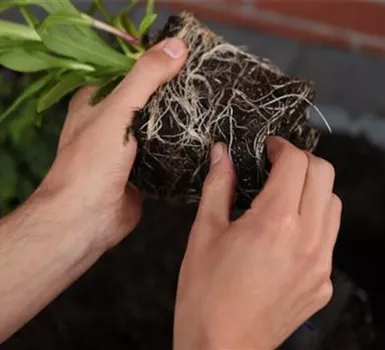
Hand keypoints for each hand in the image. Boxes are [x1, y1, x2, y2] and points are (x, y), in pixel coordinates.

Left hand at [36, 38, 187, 250]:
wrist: (89, 217)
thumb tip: (178, 45)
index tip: (188, 57)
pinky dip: (181, 146)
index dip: (156, 63)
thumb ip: (146, 77)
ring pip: (158, 127)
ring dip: (179, 121)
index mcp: (97, 101)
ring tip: (211, 106)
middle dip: (173, 93)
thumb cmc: (93, 161)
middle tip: (205, 83)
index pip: (130, 72)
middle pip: (147, 99)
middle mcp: (111, 122)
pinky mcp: (143, 169)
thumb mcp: (119, 110)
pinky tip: (203, 138)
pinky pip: (166, 151)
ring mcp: (128, 147)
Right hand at [174, 137, 341, 349]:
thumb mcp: (204, 232)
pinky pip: (329, 239)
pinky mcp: (323, 284)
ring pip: (333, 205)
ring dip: (312, 189)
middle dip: (301, 161)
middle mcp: (308, 239)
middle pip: (324, 175)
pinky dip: (314, 222)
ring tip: (284, 196)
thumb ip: (217, 186)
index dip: (282, 146)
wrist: (220, 348)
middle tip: (276, 166)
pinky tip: (287, 235)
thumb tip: (221, 153)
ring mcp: (322, 264)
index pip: (296, 163)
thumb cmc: (204, 291)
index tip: (267, 148)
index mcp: (275, 221)